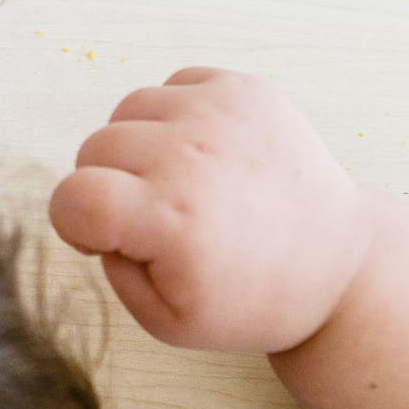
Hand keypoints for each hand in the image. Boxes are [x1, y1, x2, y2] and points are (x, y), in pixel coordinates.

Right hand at [48, 68, 373, 352]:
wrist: (336, 262)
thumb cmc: (251, 298)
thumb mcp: (167, 321)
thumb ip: (112, 268)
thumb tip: (94, 213)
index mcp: (172, 221)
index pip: (73, 197)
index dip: (72, 222)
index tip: (99, 237)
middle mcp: (193, 156)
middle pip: (93, 147)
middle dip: (106, 185)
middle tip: (152, 217)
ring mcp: (220, 113)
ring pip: (126, 110)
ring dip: (138, 146)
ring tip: (180, 182)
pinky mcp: (243, 89)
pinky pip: (170, 86)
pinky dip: (174, 118)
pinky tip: (204, 155)